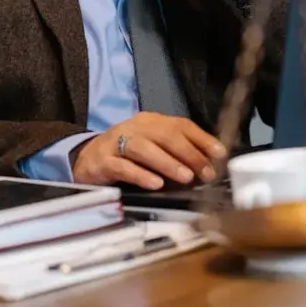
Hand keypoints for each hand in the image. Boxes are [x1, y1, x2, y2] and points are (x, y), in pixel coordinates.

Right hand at [71, 112, 227, 188]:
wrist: (86, 160)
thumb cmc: (126, 155)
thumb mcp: (152, 148)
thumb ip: (175, 152)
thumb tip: (208, 164)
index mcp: (150, 122)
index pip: (180, 124)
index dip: (201, 138)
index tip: (219, 153)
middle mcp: (134, 128)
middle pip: (164, 135)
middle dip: (189, 153)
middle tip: (205, 172)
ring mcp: (116, 143)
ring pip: (144, 148)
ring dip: (167, 162)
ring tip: (185, 177)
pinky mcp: (103, 162)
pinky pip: (123, 166)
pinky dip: (140, 175)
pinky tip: (155, 184)